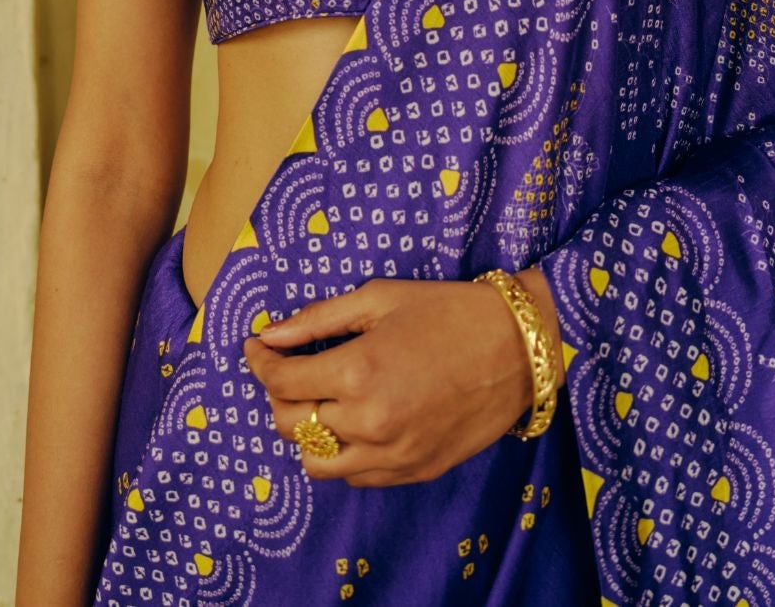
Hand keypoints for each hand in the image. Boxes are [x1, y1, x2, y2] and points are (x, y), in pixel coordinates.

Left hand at [241, 268, 561, 486]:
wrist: (519, 349)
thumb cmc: (449, 311)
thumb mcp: (381, 298)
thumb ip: (319, 319)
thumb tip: (270, 335)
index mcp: (358, 373)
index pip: (282, 380)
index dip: (260, 362)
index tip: (255, 348)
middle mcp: (369, 423)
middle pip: (290, 424)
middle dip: (278, 394)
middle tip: (288, 369)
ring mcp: (392, 456)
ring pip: (317, 462)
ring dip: (307, 432)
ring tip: (321, 400)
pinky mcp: (413, 473)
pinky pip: (355, 476)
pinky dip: (342, 453)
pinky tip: (354, 421)